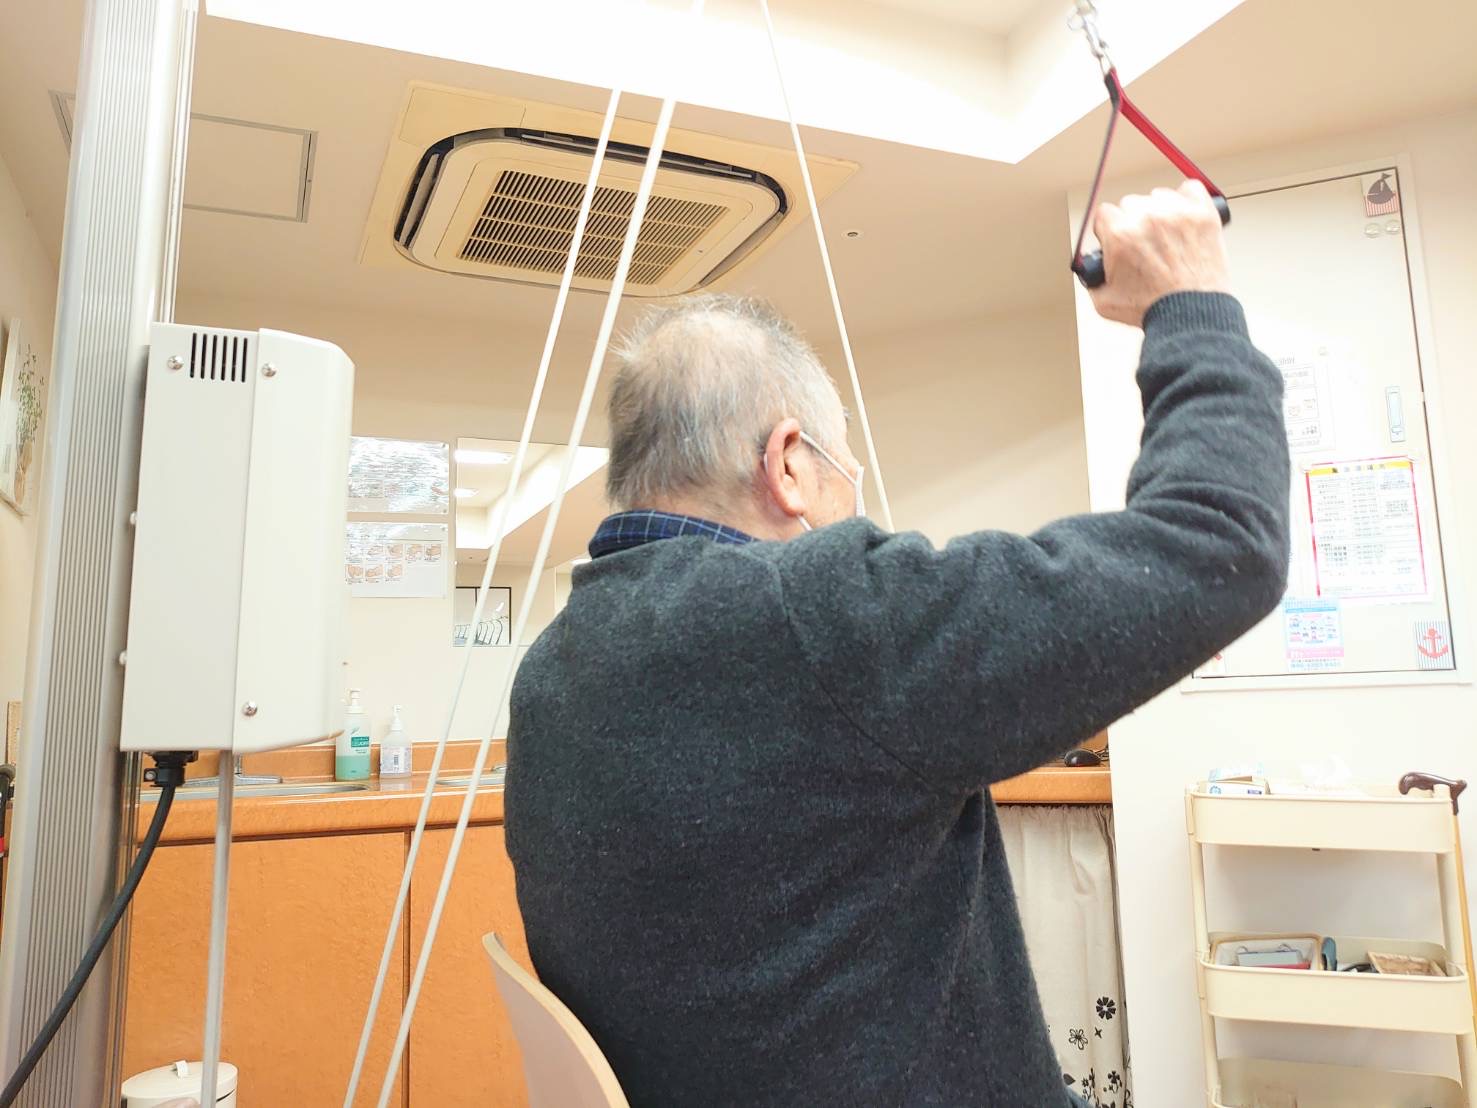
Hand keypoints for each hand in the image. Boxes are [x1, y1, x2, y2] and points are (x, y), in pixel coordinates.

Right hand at [1089, 179, 1230, 326]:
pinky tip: (1185, 218)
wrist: (1191, 314)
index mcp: (1120, 234)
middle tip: (1143, 243)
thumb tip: (1091, 266)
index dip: (1109, 228)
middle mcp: (1147, 218)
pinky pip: (1191, 188)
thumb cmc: (1153, 308)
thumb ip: (1092, 277)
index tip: (1117, 238)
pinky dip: (1187, 199)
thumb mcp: (1104, 300)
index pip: (1105, 213)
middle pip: (1131, 203)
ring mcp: (1177, 213)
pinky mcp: (1203, 214)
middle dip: (1133, 221)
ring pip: (1159, 196)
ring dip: (1159, 211)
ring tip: (1166, 235)